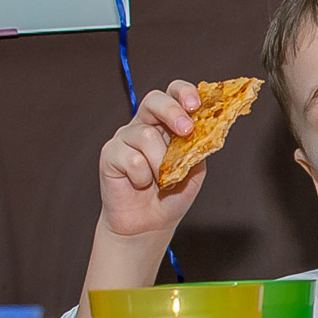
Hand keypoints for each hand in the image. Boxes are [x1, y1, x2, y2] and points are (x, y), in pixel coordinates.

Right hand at [95, 79, 209, 238]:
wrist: (149, 224)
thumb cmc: (171, 195)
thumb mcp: (194, 168)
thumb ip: (198, 146)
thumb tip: (206, 129)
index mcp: (167, 123)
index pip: (173, 94)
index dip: (184, 93)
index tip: (196, 105)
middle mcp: (145, 125)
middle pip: (154, 100)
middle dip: (172, 111)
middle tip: (186, 130)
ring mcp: (125, 138)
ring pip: (146, 136)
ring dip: (160, 163)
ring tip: (162, 180)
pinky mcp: (110, 155)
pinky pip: (131, 159)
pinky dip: (142, 176)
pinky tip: (141, 184)